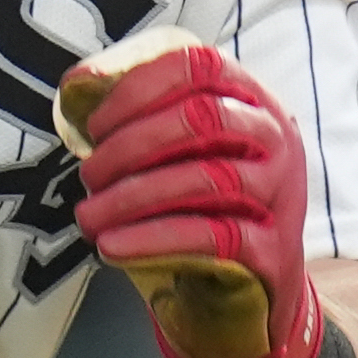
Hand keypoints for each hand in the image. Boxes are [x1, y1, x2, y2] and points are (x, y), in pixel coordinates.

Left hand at [62, 29, 323, 357]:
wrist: (250, 293)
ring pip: (207, 178)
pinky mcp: (271, 248)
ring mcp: (279, 192)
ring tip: (88, 217)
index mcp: (248, 99)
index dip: (138, 87)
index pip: (199, 65)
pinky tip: (113, 246)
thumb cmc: (202, 206)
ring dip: (133, 197)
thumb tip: (77, 82)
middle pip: (203, 117)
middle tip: (88, 175)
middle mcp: (274, 138)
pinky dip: (153, 239)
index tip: (94, 124)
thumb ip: (137, 113)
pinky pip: (212, 237)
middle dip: (131, 145)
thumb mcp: (179, 152)